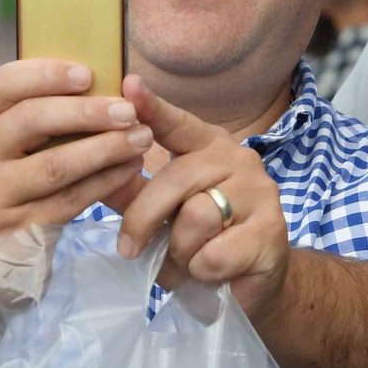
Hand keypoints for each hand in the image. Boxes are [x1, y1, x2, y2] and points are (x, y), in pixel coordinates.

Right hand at [0, 60, 152, 245]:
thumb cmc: (10, 178)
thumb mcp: (9, 143)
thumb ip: (39, 111)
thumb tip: (102, 78)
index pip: (1, 84)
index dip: (45, 74)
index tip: (88, 74)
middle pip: (31, 120)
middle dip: (86, 112)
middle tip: (128, 110)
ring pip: (55, 165)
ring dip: (105, 148)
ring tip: (142, 138)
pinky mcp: (19, 226)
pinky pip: (70, 200)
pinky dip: (106, 181)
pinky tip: (131, 168)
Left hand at [114, 75, 289, 308]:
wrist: (257, 283)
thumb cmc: (208, 240)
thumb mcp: (167, 213)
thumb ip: (135, 193)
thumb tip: (97, 173)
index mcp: (211, 147)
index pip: (178, 124)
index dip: (152, 107)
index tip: (129, 85)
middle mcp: (240, 159)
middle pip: (176, 179)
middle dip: (143, 218)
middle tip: (128, 249)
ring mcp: (260, 192)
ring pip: (195, 218)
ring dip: (179, 253)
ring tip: (185, 263)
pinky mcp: (271, 230)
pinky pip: (213, 254)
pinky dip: (201, 272)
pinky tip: (213, 273)